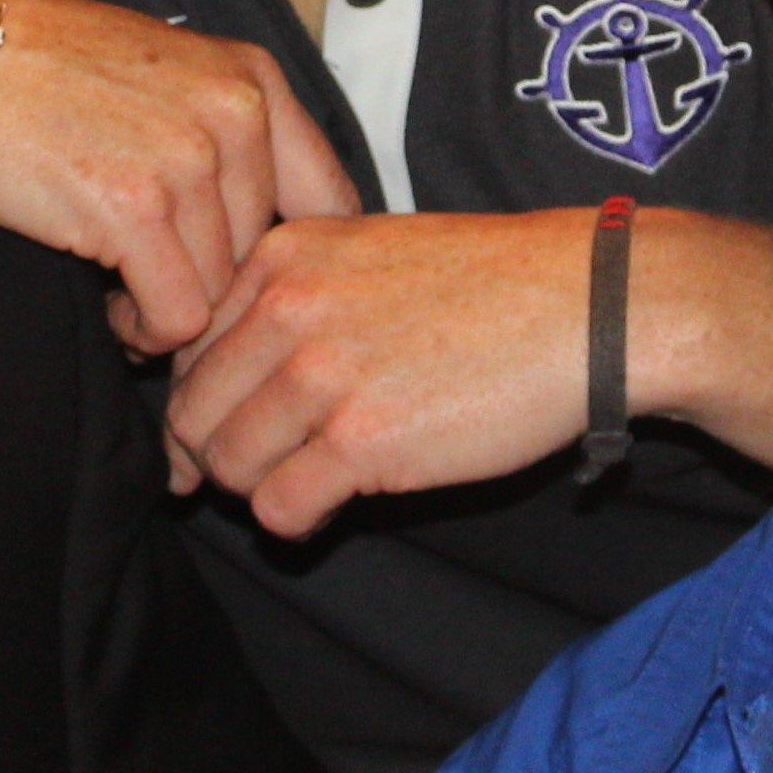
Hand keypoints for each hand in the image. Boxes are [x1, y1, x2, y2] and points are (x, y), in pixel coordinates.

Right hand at [0, 0, 362, 355]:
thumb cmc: (45, 68)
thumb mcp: (168, 72)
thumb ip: (230, 134)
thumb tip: (278, 232)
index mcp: (253, 79)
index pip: (329, 201)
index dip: (292, 262)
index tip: (253, 288)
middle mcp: (236, 113)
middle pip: (266, 257)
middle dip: (216, 288)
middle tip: (161, 289)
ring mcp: (188, 159)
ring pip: (222, 292)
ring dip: (174, 310)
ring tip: (125, 288)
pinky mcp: (134, 207)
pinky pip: (176, 314)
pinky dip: (145, 329)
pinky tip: (110, 302)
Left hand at [165, 208, 607, 538]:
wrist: (588, 306)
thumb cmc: (490, 285)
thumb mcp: (371, 253)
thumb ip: (293, 299)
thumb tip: (218, 385)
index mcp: (283, 255)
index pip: (184, 345)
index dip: (204, 397)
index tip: (231, 425)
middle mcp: (289, 307)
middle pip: (194, 412)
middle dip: (217, 453)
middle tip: (263, 469)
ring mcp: (322, 374)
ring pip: (227, 465)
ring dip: (260, 487)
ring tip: (309, 480)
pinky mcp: (361, 440)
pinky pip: (278, 508)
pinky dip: (297, 519)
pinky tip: (334, 503)